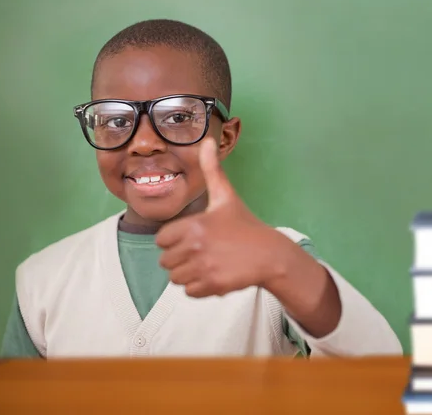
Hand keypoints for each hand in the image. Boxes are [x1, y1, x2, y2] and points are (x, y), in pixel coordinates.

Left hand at [156, 137, 290, 297]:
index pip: (161, 239)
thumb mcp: (226, 196)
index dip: (175, 238)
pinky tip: (214, 274)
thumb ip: (212, 169)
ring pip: (175, 278)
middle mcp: (195, 247)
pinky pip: (189, 292)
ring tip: (208, 262)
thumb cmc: (245, 224)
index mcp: (194, 225)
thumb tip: (207, 140)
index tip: (193, 236)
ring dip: (188, 273)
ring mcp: (203, 268)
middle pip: (166, 261)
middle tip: (203, 250)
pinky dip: (199, 287)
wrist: (270, 254)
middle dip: (181, 257)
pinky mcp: (212, 286)